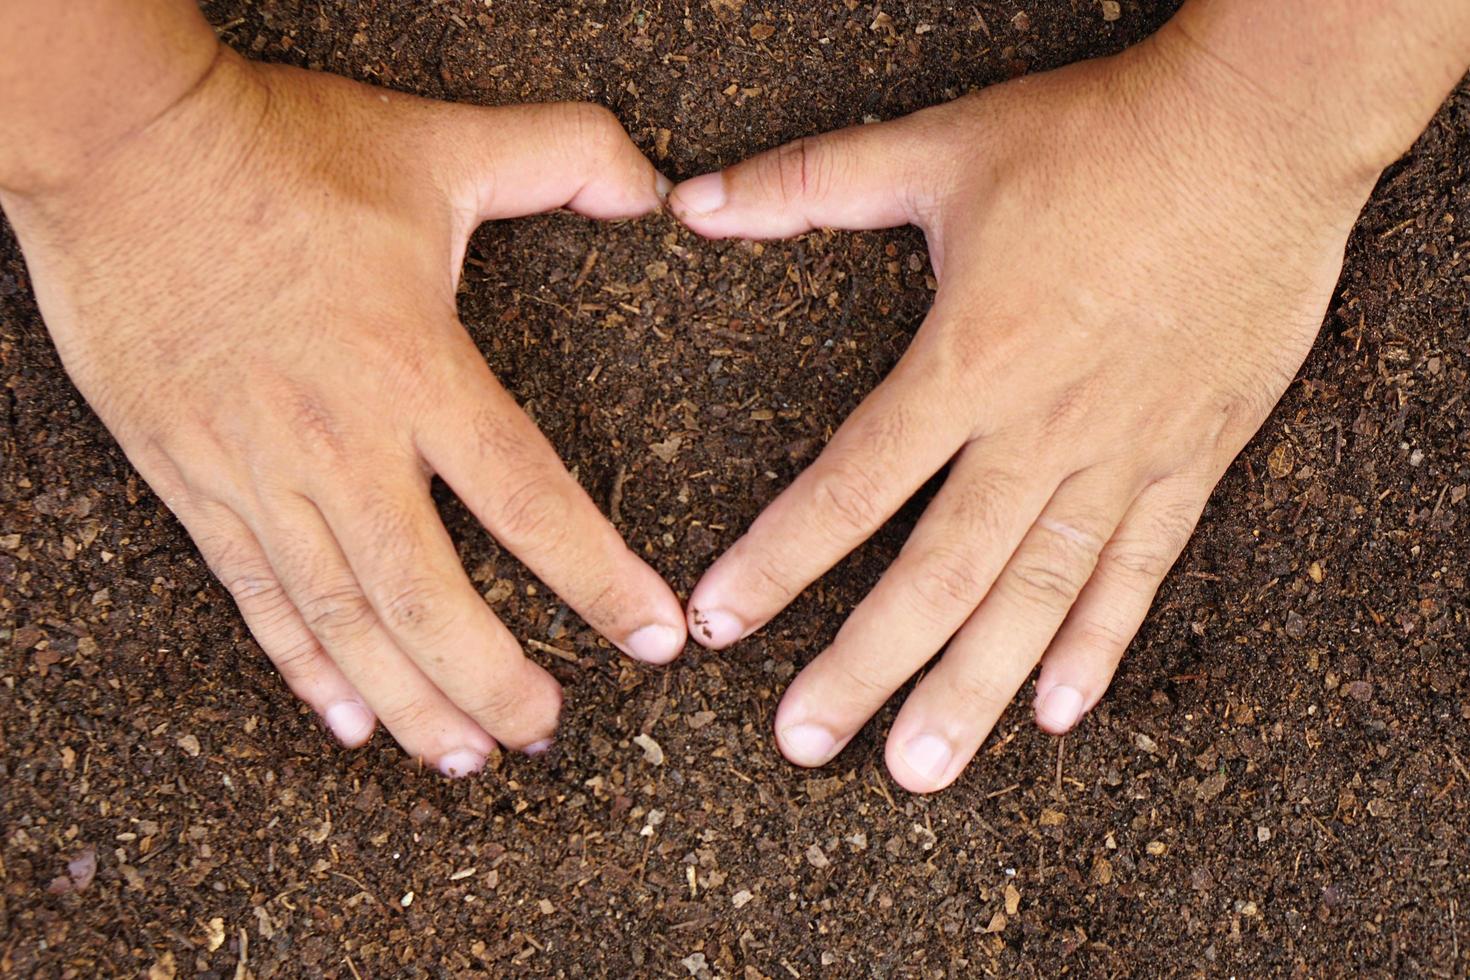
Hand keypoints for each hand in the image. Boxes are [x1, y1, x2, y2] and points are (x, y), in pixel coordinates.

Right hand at [1, 47, 686, 775]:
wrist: (116, 148)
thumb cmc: (280, 151)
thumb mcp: (440, 143)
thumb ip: (564, 157)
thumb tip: (657, 187)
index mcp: (416, 369)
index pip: (529, 500)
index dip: (598, 581)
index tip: (653, 640)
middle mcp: (342, 442)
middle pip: (431, 598)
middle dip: (495, 681)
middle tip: (545, 729)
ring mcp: (258, 471)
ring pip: (344, 618)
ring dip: (410, 699)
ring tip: (465, 757)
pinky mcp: (191, 479)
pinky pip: (256, 596)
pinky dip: (303, 667)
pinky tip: (346, 719)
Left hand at [669, 29, 1381, 790]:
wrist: (1263, 133)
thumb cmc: (1101, 138)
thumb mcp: (942, 147)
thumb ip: (809, 182)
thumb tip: (691, 202)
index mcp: (969, 361)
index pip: (851, 486)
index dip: (778, 560)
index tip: (718, 623)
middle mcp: (1040, 432)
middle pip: (938, 574)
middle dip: (863, 666)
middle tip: (803, 740)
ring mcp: (1123, 457)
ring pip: (1036, 597)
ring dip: (973, 688)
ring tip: (917, 767)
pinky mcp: (1191, 460)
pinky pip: (1140, 572)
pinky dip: (1098, 644)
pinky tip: (1056, 712)